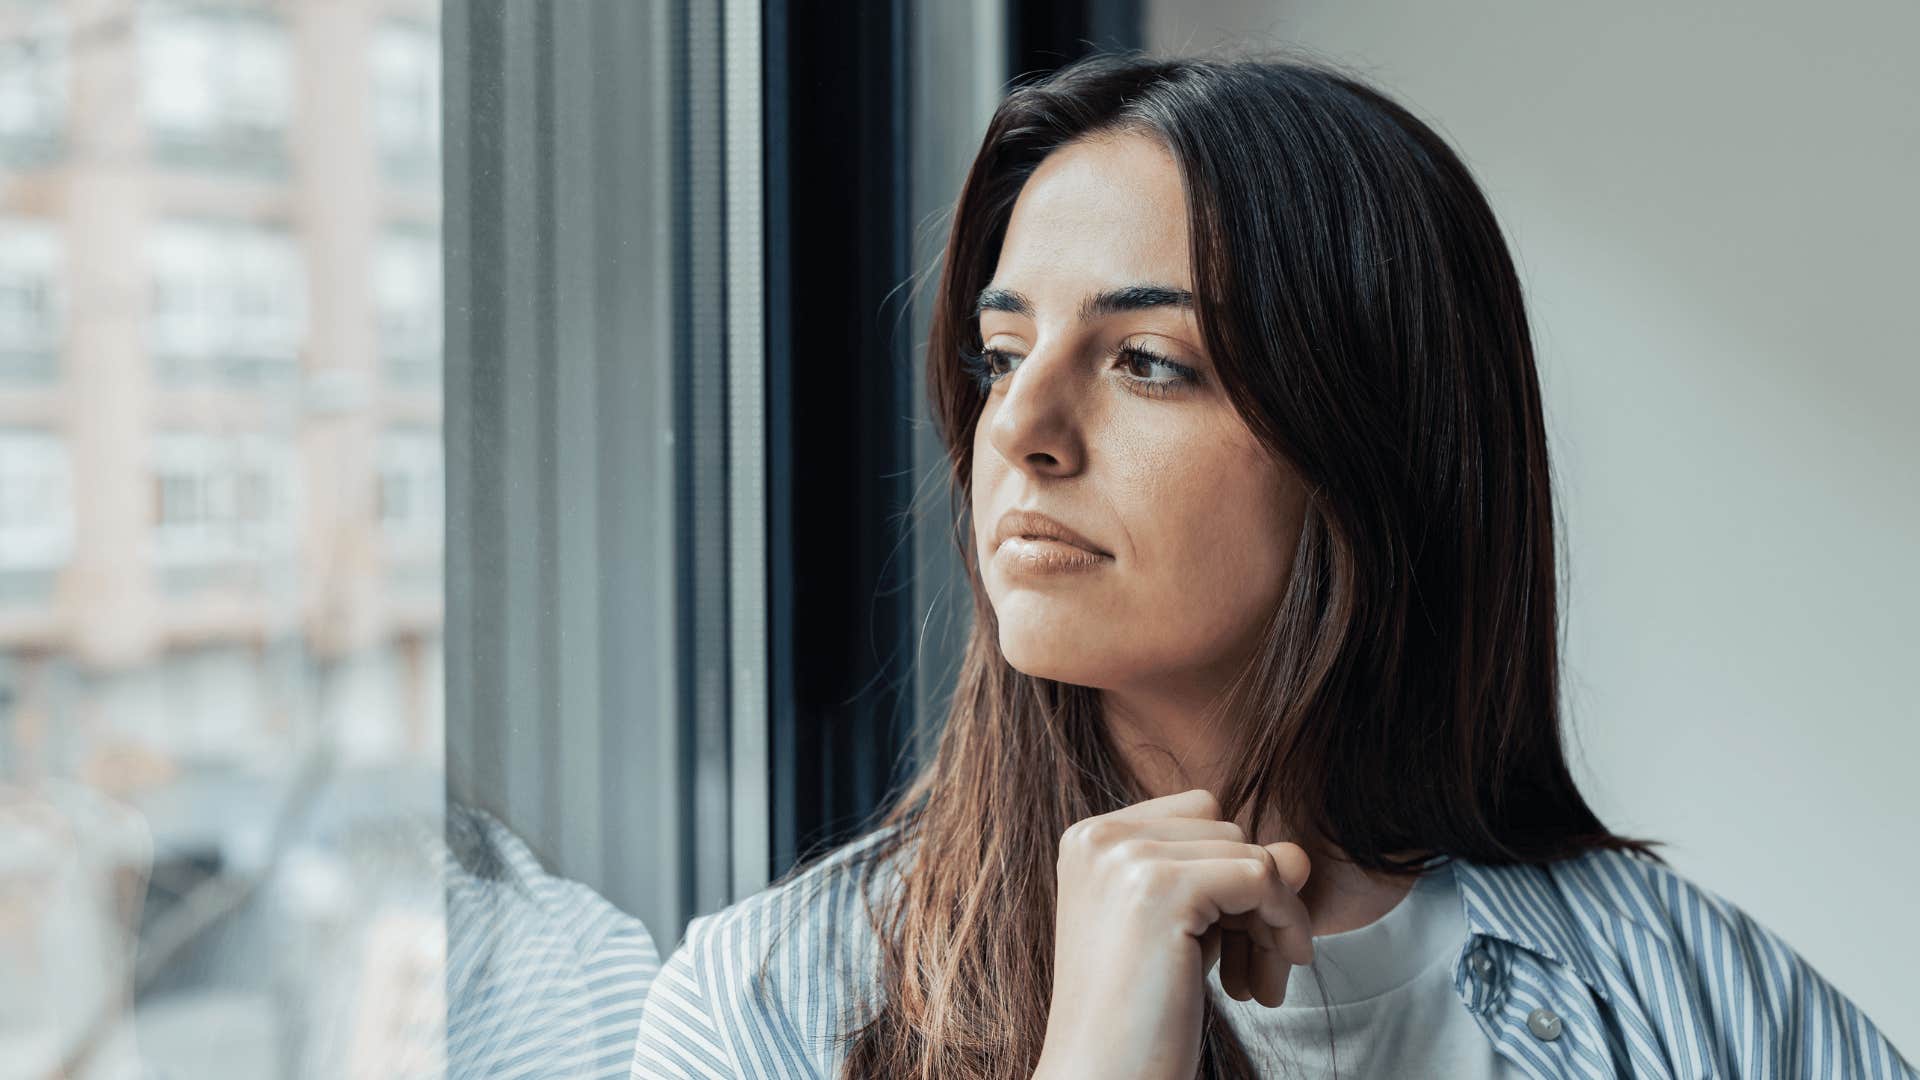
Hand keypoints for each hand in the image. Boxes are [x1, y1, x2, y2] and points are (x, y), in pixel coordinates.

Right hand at [1034, 787, 1313, 1079]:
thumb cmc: (1137, 1020)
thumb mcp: (1185, 935)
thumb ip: (1233, 881)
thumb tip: (1300, 853)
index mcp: (1089, 840)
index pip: (1199, 815)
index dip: (1229, 874)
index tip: (1230, 943)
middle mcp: (1099, 838)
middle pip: (1227, 830)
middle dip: (1255, 901)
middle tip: (1252, 974)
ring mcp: (1125, 858)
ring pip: (1250, 853)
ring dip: (1273, 921)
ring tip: (1256, 985)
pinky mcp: (1160, 887)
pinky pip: (1263, 876)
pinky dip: (1283, 926)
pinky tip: (1267, 986)